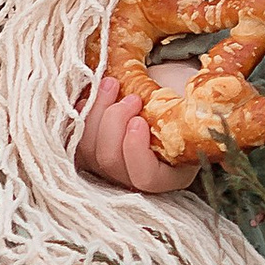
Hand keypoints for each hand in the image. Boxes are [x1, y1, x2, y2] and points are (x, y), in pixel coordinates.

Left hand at [76, 77, 198, 195]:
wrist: (168, 95)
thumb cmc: (182, 101)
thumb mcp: (189, 105)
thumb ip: (179, 107)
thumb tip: (166, 97)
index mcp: (171, 175)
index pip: (145, 177)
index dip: (135, 150)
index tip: (139, 119)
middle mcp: (137, 179)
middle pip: (111, 163)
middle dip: (114, 123)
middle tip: (131, 98)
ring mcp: (110, 170)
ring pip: (89, 152)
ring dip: (96, 114)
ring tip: (111, 84)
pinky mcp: (91, 154)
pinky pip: (75, 142)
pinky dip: (79, 118)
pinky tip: (87, 97)